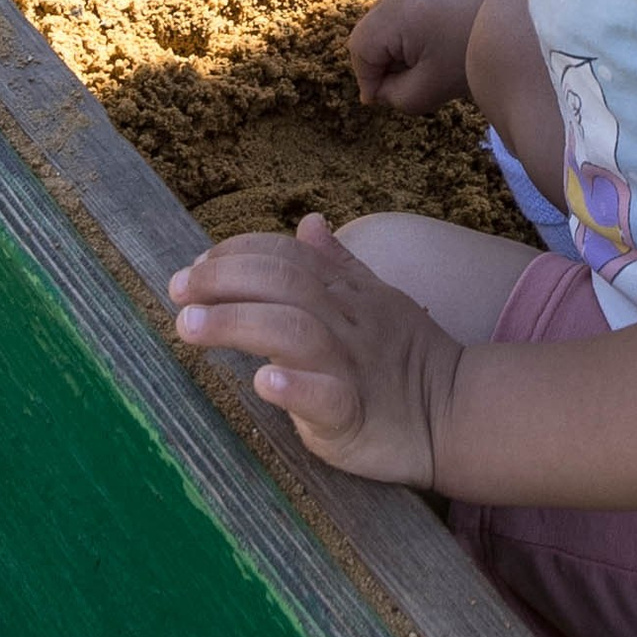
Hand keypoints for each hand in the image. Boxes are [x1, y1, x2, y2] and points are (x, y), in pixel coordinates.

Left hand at [169, 215, 455, 485]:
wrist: (458, 414)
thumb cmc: (406, 358)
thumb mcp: (377, 298)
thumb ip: (338, 263)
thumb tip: (309, 221)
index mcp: (347, 293)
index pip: (287, 256)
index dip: (238, 253)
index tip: (197, 266)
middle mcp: (346, 321)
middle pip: (283, 283)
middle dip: (224, 280)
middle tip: (178, 292)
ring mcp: (351, 366)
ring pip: (294, 331)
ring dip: (237, 324)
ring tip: (191, 328)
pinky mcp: (355, 416)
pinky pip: (325, 397)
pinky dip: (293, 387)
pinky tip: (262, 382)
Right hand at [350, 0, 494, 113]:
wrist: (521, 24)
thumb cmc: (475, 58)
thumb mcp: (428, 89)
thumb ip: (393, 95)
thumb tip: (376, 89)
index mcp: (399, 10)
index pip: (360, 48)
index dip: (366, 78)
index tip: (381, 99)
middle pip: (370, 32)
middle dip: (381, 62)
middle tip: (405, 83)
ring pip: (383, 22)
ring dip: (393, 47)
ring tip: (423, 64)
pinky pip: (400, 10)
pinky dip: (407, 31)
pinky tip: (432, 45)